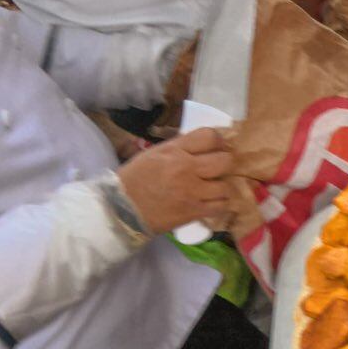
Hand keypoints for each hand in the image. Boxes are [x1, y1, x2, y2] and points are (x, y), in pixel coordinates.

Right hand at [117, 128, 234, 235]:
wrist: (120, 209)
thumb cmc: (135, 180)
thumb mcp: (153, 154)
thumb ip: (180, 148)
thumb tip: (204, 145)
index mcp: (174, 151)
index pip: (209, 136)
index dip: (218, 141)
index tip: (216, 148)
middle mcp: (186, 169)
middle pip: (225, 161)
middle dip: (224, 165)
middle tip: (218, 171)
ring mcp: (191, 191)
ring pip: (226, 186)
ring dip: (222, 188)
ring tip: (214, 190)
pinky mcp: (193, 211)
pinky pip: (221, 206)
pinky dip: (220, 205)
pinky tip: (212, 203)